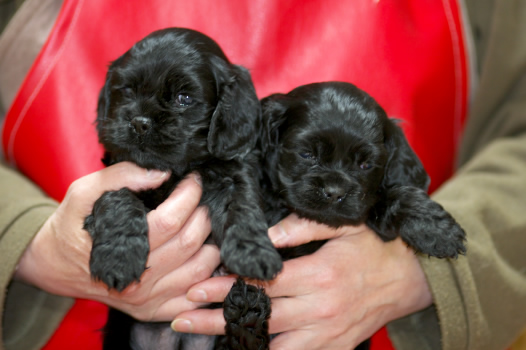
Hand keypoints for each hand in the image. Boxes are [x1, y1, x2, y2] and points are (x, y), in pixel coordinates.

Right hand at [15, 162, 219, 320]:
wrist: (55, 265)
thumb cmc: (72, 226)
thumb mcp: (83, 193)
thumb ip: (120, 176)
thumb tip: (161, 173)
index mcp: (119, 249)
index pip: (170, 221)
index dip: (189, 195)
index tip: (194, 179)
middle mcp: (135, 279)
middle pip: (189, 244)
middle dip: (203, 214)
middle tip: (201, 199)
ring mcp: (146, 299)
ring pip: (199, 270)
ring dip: (211, 243)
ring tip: (205, 223)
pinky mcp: (152, 310)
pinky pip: (193, 299)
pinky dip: (208, 278)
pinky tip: (205, 254)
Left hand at [173, 214, 431, 348]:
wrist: (410, 278)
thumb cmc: (374, 247)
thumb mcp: (343, 225)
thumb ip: (301, 227)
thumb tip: (267, 237)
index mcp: (318, 275)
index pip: (262, 284)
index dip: (226, 287)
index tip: (197, 289)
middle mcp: (320, 309)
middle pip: (260, 318)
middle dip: (217, 319)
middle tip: (183, 319)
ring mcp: (329, 333)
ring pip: (277, 347)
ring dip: (241, 344)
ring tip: (209, 342)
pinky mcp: (337, 346)